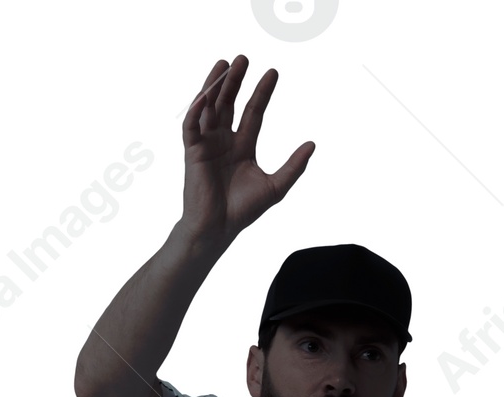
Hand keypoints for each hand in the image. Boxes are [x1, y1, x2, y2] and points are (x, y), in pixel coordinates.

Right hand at [179, 55, 315, 248]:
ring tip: (224, 63)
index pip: (253, 112)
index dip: (262, 92)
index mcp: (242, 146)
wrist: (217, 230)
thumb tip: (313, 144)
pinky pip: (191, 126)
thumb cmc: (241, 212)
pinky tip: (205, 95)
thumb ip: (294, 166)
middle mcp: (223, 141)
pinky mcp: (192, 153)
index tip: (273, 72)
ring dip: (215, 85)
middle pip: (229, 103)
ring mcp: (206, 145)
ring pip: (209, 108)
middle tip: (243, 58)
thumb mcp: (275, 186)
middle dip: (235, 81)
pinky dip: (196, 110)